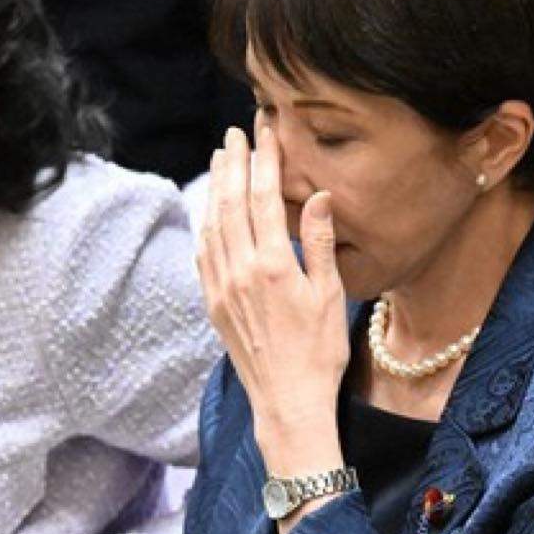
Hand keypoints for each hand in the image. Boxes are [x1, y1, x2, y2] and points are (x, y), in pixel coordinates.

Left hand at [197, 125, 348, 482]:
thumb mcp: (329, 295)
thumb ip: (320, 242)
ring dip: (215, 188)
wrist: (288, 402)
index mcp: (273, 266)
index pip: (263, 197)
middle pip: (231, 203)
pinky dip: (206, 225)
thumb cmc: (318, 353)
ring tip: (220, 160)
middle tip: (235, 134)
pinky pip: (203, 255)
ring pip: (212, 225)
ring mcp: (222, 289)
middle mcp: (240, 273)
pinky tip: (210, 212)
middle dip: (233, 164)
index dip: (263, 159)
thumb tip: (318, 196)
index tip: (264, 131)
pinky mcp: (214, 306)